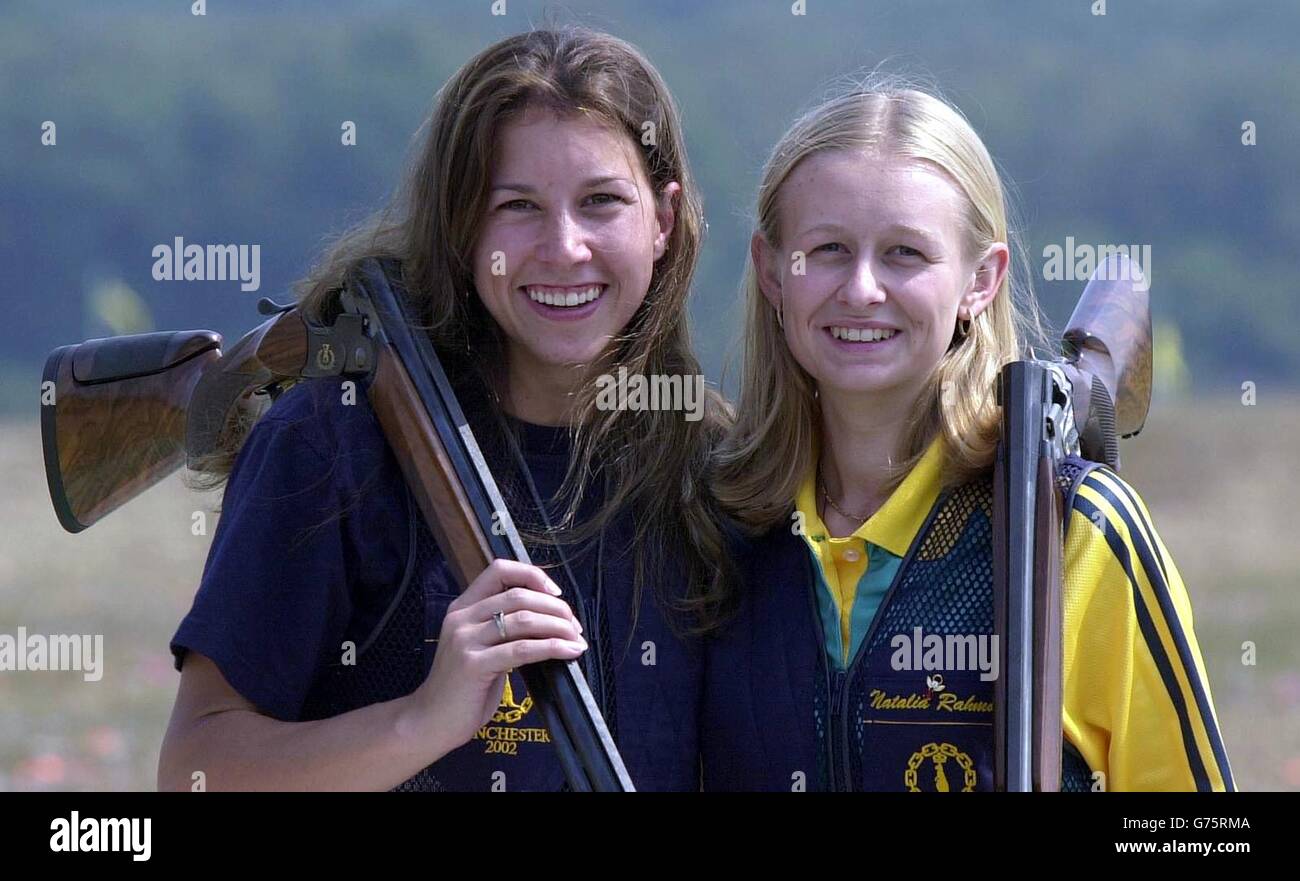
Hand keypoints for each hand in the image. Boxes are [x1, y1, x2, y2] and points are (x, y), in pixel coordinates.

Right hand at [409, 559, 585, 758]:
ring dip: (558, 627)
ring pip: (524, 620)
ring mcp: (465, 640)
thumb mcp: (480, 647)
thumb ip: (503, 629)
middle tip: (574, 626)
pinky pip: (522, 649)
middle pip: (519, 595)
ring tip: (576, 639)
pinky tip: (569, 652)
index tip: (556, 594)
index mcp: (463, 607)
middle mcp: (462, 618)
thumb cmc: (463, 687)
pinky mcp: (474, 665)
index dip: (532, 575)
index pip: (499, 570)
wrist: (431, 721)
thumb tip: (549, 619)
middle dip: (555, 608)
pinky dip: (552, 647)